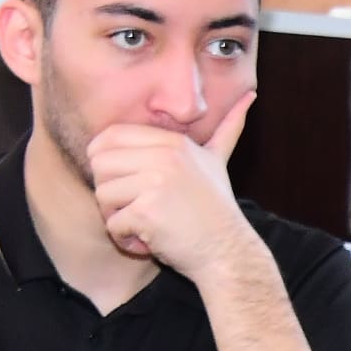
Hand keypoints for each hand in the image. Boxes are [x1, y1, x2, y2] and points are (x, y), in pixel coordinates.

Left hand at [86, 100, 260, 280]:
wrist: (230, 254)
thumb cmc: (217, 211)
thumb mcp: (218, 162)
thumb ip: (227, 130)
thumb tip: (251, 96)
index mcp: (173, 143)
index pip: (110, 136)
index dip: (103, 160)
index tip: (122, 182)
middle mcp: (165, 158)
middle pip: (100, 165)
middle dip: (110, 191)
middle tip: (135, 206)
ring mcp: (156, 184)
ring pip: (102, 195)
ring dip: (116, 216)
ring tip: (143, 224)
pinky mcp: (148, 213)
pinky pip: (112, 224)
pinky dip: (126, 239)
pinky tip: (148, 241)